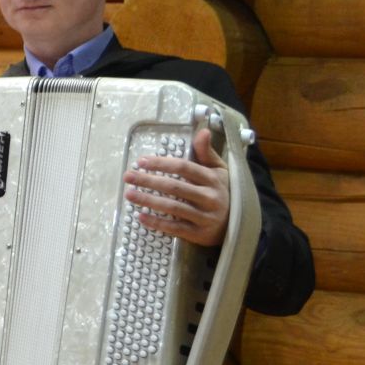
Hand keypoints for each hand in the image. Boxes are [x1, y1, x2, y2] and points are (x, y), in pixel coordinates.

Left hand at [124, 126, 229, 245]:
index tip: (141, 161)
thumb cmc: (221, 192)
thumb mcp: (219, 170)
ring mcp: (205, 217)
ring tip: (129, 194)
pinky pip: (175, 228)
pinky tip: (140, 216)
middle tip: (128, 176)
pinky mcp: (199, 233)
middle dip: (148, 180)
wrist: (236, 224)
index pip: (184, 168)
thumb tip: (203, 131)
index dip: (161, 164)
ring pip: (173, 207)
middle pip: (175, 187)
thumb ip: (206, 152)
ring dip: (148, 200)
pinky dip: (157, 222)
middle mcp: (210, 197)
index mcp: (213, 179)